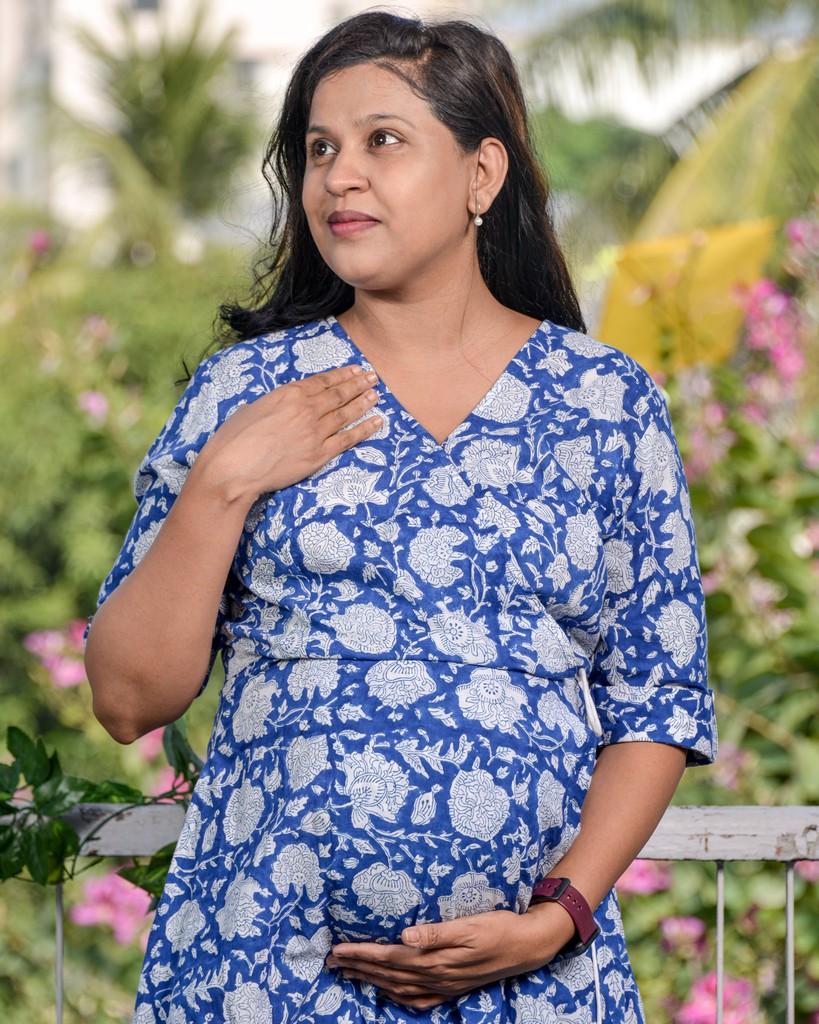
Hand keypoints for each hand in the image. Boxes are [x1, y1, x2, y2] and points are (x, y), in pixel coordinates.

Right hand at [193, 364, 381, 503]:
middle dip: (358, 384)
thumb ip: (274, 404)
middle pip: (339, 394)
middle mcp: (306, 409)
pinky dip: (364, 429)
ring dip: (364, 403)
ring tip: (376, 395)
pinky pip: (347, 439)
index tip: (355, 370)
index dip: (342, 375)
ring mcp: (315, 432)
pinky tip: (377, 422)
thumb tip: (281, 407)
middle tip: (373, 377)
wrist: (234, 469)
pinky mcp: (319, 455)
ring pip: (346, 414)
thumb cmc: (233, 439)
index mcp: (289, 394)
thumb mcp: (253, 408)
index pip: (322, 381)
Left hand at [326, 904, 574, 1010]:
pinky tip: (387, 991)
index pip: (389, 956)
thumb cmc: (499, 927)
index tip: (338, 950)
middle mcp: (436, 976)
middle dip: (358, 967)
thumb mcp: (471, 924)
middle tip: (332, 961)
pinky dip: (397, 996)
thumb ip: (437, 931)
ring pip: (398, 986)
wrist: (527, 946)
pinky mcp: (452, 988)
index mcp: (436, 958)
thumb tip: (405, 934)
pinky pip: (417, 998)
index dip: (362, 954)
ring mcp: (444, 986)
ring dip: (371, 979)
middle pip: (388, 973)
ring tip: (349, 972)